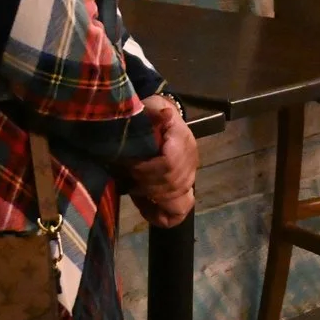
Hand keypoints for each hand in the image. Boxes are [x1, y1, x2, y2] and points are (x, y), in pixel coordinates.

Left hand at [124, 95, 197, 228]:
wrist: (161, 115)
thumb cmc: (150, 112)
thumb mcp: (148, 106)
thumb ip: (153, 111)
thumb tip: (164, 113)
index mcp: (181, 138)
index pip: (171, 164)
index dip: (149, 170)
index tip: (130, 167)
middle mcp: (190, 157)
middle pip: (173, 183)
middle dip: (147, 185)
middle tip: (128, 180)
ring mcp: (190, 172)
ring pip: (177, 195)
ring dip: (153, 197)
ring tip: (134, 189)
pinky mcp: (186, 183)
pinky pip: (182, 207)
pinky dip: (164, 213)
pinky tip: (148, 209)